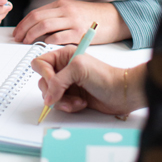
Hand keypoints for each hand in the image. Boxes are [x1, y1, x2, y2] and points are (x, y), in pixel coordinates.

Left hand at [13, 0, 128, 45]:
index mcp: (62, 5)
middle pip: (37, 18)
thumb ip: (57, 17)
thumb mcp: (72, 11)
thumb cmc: (93, 17)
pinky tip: (44, 46)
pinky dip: (48, 42)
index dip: (24, 23)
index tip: (17, 32)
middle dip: (24, 30)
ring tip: (27, 43)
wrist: (114, 18)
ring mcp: (72, 21)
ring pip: (45, 26)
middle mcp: (65, 10)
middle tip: (18, 39)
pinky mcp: (80, 32)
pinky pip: (59, 37)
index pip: (36, 12)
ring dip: (32, 36)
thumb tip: (38, 28)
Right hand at [31, 49, 146, 116]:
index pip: (40, 63)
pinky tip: (81, 103)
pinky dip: (68, 106)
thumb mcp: (79, 69)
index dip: (44, 74)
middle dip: (54, 91)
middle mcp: (63, 69)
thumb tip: (47, 96)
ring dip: (62, 101)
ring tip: (77, 100)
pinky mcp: (71, 97)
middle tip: (64, 93)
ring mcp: (67, 84)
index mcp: (63, 56)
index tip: (53, 82)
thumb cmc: (106, 76)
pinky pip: (59, 104)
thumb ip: (58, 81)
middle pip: (43, 82)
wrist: (121, 93)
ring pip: (50, 95)